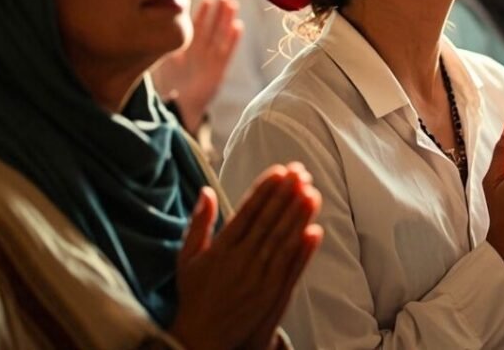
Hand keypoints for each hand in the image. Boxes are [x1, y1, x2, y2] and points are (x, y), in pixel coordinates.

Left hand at [152, 0, 242, 133]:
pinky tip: (238, 27)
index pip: (195, 27)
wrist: (177, 109)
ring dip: (226, 21)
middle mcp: (199, 53)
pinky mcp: (218, 71)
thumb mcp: (159, 63)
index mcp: (186, 50)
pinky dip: (232, 40)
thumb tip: (147, 27)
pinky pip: (226, 52)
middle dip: (218, 12)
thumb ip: (158, 47)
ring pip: (220, 36)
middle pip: (211, 28)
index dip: (200, 13)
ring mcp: (210, 60)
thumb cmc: (166, 88)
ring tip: (233, 5)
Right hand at [169, 163, 322, 349]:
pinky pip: (290, 267)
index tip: (279, 171)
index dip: (265, 190)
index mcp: (220, 249)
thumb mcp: (187, 257)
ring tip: (312, 192)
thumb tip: (206, 190)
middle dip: (286, 195)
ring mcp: (257, 277)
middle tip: (301, 172)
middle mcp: (240, 260)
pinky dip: (303, 249)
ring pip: (282, 241)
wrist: (201, 336)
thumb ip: (199, 223)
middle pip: (268, 222)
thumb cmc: (194, 293)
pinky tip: (315, 230)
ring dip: (299, 215)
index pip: (247, 212)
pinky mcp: (270, 293)